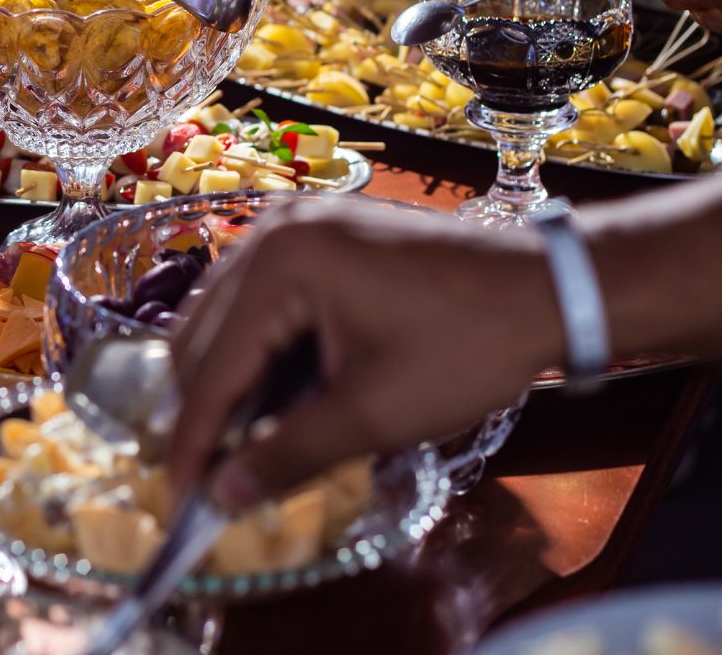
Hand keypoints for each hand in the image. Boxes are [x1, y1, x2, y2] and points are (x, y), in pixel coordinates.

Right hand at [165, 198, 558, 512]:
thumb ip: (290, 453)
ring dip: (225, 379)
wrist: (543, 286)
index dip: (192, 440)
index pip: (211, 365)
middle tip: (208, 477)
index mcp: (281, 263)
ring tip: (238, 444)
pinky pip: (257, 295)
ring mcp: (294, 223)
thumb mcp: (377, 413)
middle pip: (202, 333)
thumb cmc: (468, 346)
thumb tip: (221, 496)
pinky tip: (272, 394)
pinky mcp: (316, 231)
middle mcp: (273, 229)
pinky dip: (256, 347)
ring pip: (223, 314)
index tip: (177, 499)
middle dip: (201, 408)